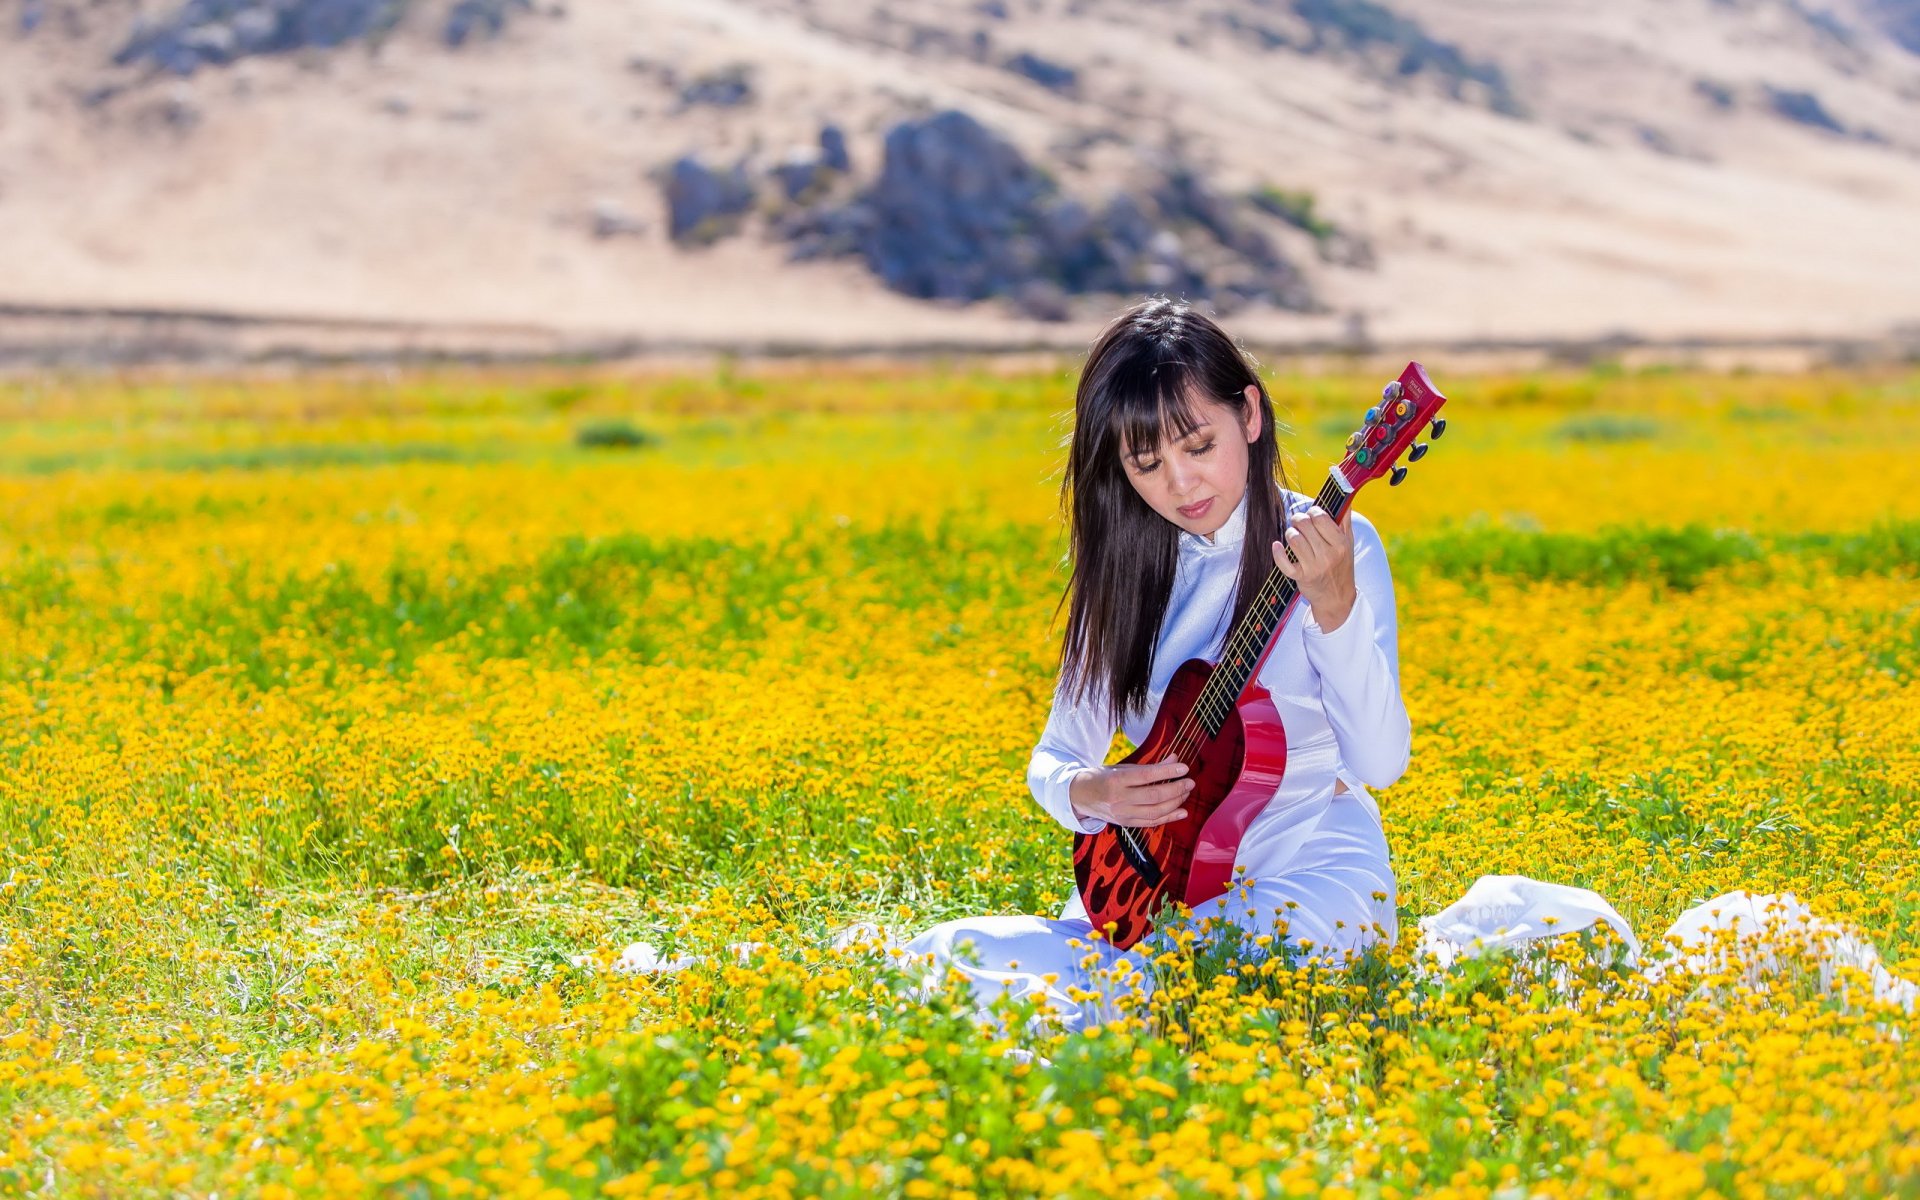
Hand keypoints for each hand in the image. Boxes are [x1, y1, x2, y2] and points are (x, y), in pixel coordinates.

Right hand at [1067, 759, 1193, 827]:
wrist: (1080, 796)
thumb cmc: (1103, 778)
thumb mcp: (1123, 767)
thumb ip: (1150, 766)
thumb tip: (1174, 759)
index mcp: (1116, 780)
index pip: (1146, 776)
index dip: (1167, 772)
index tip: (1184, 767)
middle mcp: (1119, 799)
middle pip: (1154, 796)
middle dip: (1176, 789)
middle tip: (1189, 782)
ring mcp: (1123, 814)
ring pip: (1155, 811)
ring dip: (1175, 802)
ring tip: (1186, 793)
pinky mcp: (1126, 824)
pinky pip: (1152, 822)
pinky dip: (1169, 817)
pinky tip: (1182, 811)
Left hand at [1272, 504, 1356, 631]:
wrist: (1337, 597)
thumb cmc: (1341, 566)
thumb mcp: (1348, 544)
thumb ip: (1345, 521)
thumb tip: (1345, 499)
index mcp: (1341, 544)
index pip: (1321, 518)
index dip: (1312, 512)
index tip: (1311, 515)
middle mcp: (1328, 555)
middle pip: (1305, 525)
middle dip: (1298, 519)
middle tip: (1298, 522)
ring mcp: (1314, 567)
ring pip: (1294, 539)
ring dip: (1290, 533)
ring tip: (1294, 535)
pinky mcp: (1301, 577)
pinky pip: (1284, 562)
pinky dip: (1277, 552)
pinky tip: (1277, 545)